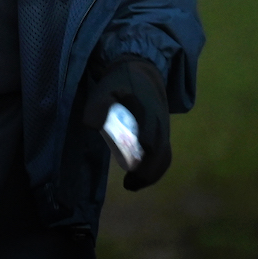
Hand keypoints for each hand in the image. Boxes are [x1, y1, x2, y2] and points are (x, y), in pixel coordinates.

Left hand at [81, 59, 170, 190]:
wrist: (144, 73)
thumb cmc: (120, 82)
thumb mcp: (105, 87)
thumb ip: (98, 105)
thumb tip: (92, 127)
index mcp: (146, 109)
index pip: (150, 132)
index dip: (144, 149)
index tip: (134, 165)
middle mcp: (159, 122)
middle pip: (160, 151)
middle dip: (147, 170)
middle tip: (128, 184)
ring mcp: (163, 129)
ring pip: (164, 157)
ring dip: (151, 174)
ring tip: (132, 185)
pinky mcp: (163, 135)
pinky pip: (165, 156)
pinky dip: (155, 171)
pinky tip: (139, 179)